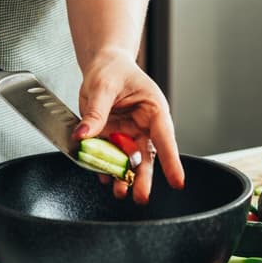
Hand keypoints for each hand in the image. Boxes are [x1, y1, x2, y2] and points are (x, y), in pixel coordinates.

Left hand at [73, 51, 184, 203]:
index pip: (165, 137)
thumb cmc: (113, 69)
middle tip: (141, 196)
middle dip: (144, 178)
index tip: (177, 181)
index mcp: (153, 109)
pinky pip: (110, 157)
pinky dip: (105, 167)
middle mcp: (144, 125)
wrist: (103, 66)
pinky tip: (104, 177)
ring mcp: (129, 134)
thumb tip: (84, 134)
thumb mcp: (104, 86)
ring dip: (124, 177)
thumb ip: (96, 112)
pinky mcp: (113, 138)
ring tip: (120, 191)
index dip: (171, 161)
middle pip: (147, 156)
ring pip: (130, 161)